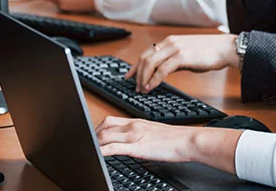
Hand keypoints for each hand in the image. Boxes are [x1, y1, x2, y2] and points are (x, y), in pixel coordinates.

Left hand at [97, 117, 241, 172]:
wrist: (189, 140)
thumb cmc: (175, 139)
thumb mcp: (153, 132)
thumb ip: (140, 134)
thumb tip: (131, 141)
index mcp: (136, 121)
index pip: (110, 121)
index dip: (97, 128)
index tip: (92, 136)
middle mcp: (133, 125)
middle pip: (104, 127)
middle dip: (92, 136)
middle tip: (87, 144)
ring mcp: (134, 135)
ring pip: (105, 136)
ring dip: (94, 143)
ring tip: (87, 149)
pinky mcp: (137, 146)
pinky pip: (114, 148)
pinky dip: (102, 151)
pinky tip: (96, 155)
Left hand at [127, 34, 237, 92]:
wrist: (225, 48)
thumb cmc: (209, 52)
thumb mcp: (186, 54)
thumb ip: (173, 60)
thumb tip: (163, 71)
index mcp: (169, 41)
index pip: (146, 53)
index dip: (135, 66)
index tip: (129, 76)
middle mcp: (169, 43)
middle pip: (144, 58)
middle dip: (137, 74)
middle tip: (135, 87)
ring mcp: (175, 48)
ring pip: (150, 63)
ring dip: (143, 78)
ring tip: (142, 89)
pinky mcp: (182, 56)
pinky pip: (162, 70)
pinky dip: (154, 80)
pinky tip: (151, 87)